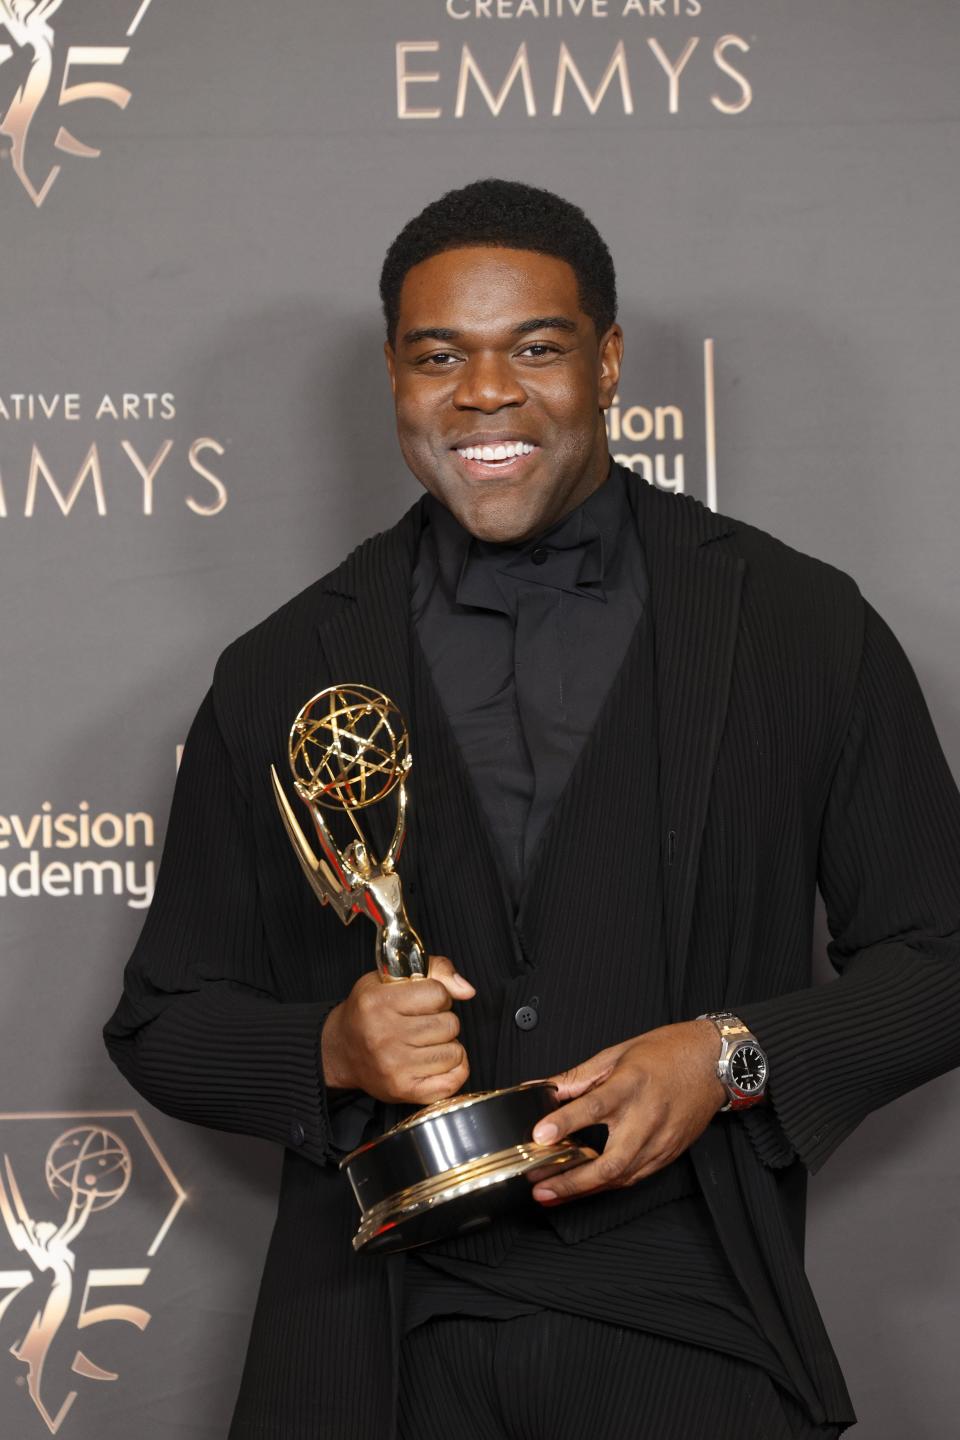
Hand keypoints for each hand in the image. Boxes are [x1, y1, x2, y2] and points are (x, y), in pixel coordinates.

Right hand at [320, 956, 473, 1104]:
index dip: (438, 995)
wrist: (342, 1051)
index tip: (424, 1000)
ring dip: (447, 1045)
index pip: (439, 994)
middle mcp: (383, 1035)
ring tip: (425, 1042)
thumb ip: (435, 970)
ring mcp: (394, 1067)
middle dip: (442, 1021)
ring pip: (455, 1052)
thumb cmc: (370, 1011)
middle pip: (450, 1024)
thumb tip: (468, 990)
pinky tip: (436, 1061)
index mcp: (378, 1002)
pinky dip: (453, 1069)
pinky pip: (453, 1080)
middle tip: (422, 1023)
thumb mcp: (392, 977)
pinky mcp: (404, 1091)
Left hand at [529, 1020, 725, 1205]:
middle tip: (540, 1186)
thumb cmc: (668, 1053)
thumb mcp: (617, 1054)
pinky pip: (633, 1178)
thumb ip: (578, 1077)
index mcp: (632, 1084)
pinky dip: (606, 1185)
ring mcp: (660, 1141)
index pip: (595, 1107)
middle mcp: (647, 1117)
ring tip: (551, 1194)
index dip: (565, 1122)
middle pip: (610, 1161)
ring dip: (583, 1189)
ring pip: (620, 1177)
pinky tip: (583, 1187)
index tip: (541, 1135)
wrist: (713, 1063)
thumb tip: (543, 1089)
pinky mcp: (667, 1154)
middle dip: (572, 1180)